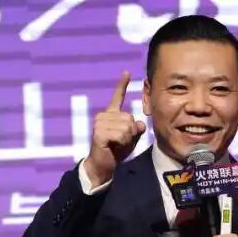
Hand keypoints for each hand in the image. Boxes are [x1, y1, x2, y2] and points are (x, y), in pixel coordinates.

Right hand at [85, 70, 145, 186]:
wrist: (103, 164)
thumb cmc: (116, 150)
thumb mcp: (131, 138)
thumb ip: (136, 129)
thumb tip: (138, 124)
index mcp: (111, 114)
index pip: (117, 97)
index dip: (122, 84)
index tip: (127, 72)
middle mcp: (103, 115)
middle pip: (130, 118)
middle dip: (130, 133)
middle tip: (120, 141)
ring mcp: (99, 123)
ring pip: (126, 127)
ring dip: (126, 139)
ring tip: (116, 144)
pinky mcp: (99, 132)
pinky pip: (121, 135)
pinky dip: (122, 143)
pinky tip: (113, 145)